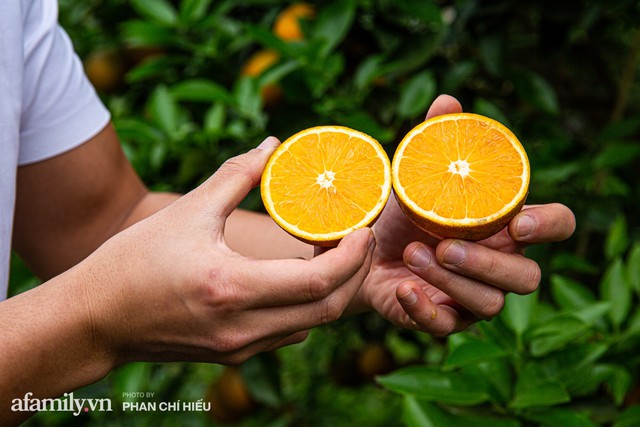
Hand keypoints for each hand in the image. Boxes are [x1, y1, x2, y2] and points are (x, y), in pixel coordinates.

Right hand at [82, 137, 374, 365]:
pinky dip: (308, 306)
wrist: (96, 319)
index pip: (318, 282)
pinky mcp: (234, 354)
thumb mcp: (188, 210)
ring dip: (334, 291)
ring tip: (335, 253)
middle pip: (328, 310)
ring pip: (312, 326)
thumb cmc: (134, 260)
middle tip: (360, 239)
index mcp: (231, 288)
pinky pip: (289, 333)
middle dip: (355, 274)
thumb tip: (271, 144)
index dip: (352, 256)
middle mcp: (241, 328)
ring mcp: (239, 347)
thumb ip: (236, 174)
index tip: (363, 228)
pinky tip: (302, 277)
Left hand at [353, 95, 575, 335]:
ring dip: (451, 281)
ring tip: (411, 253)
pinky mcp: (444, 318)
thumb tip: (447, 101)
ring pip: (489, 304)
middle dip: (488, 263)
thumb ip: (435, 142)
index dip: (550, 226)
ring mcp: (475, 297)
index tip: (519, 221)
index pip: (558, 225)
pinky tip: (403, 290)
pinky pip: (447, 326)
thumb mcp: (415, 177)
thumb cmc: (403, 213)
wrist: (365, 251)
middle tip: (446, 246)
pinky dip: (425, 310)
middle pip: (527, 277)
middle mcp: (500, 265)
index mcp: (506, 227)